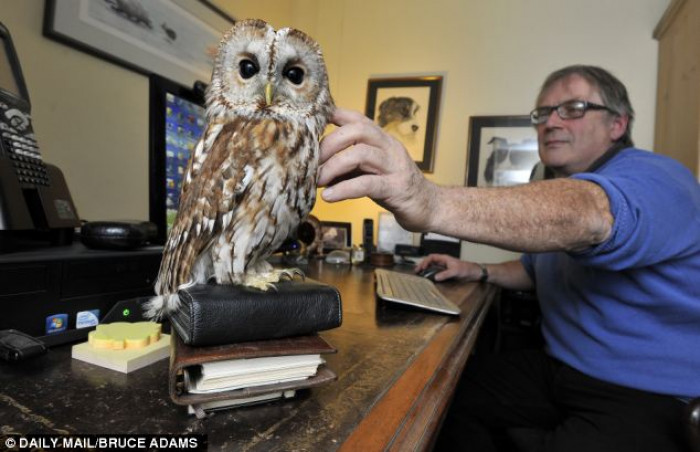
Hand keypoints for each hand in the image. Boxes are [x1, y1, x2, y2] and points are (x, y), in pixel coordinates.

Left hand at [317, 108, 437, 231]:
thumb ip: (348, 165)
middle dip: (329, 144)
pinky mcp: (396, 188)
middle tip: (311, 162)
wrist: (429, 207)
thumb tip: (315, 166)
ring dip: (333, 166)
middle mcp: (389, 147)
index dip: (335, 115)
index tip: (313, 121)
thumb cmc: (395, 188)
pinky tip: (329, 196)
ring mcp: (394, 166)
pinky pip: (366, 184)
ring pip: (360, 154)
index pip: (358, 119)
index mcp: (382, 140)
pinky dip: (343, 189)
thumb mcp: (369, 172)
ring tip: (317, 180)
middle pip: (357, 131)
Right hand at [414, 254, 482, 281]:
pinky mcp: (446, 272)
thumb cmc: (466, 269)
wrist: (474, 272)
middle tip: (417, 271)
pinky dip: (430, 273)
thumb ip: (445, 274)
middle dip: (422, 265)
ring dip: (426, 269)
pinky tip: (428, 277)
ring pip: (432, 266)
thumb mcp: (455, 271)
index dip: (425, 262)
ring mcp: (444, 267)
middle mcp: (443, 262)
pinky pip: (436, 271)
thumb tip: (435, 277)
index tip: (422, 268)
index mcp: (444, 258)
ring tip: (420, 274)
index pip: (431, 257)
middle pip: (430, 261)